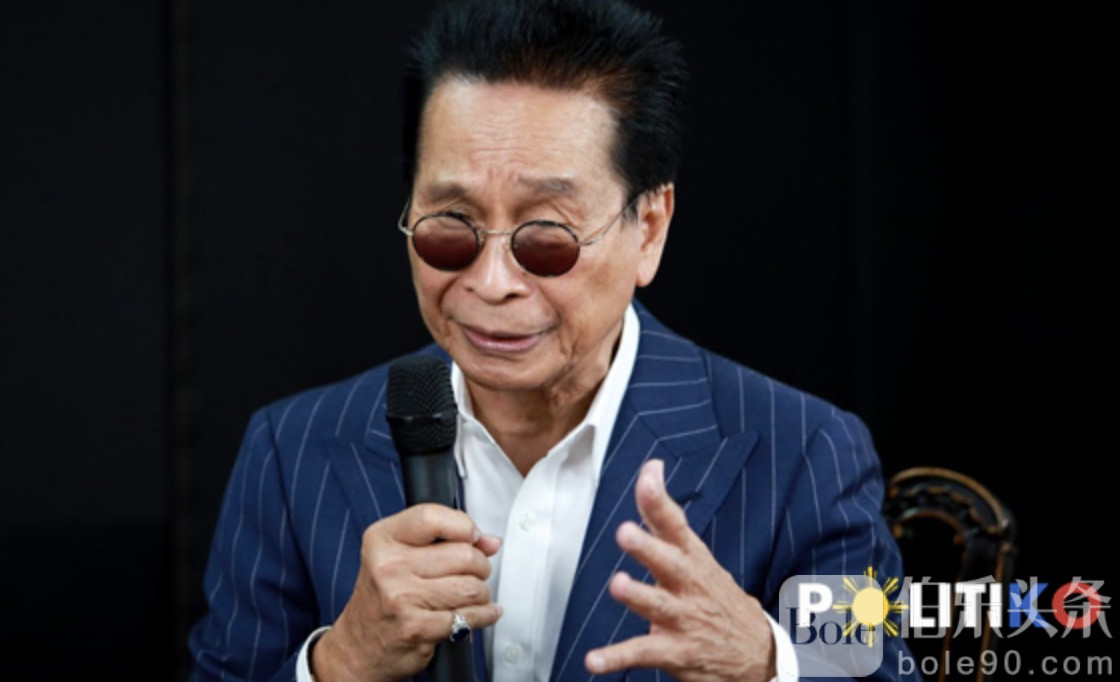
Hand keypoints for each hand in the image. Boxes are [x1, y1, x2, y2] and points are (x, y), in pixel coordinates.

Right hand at [311, 504, 502, 681]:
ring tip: (474, 595)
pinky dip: (484, 615)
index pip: (431, 517)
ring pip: (470, 587)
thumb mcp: (401, 556)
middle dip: (480, 565)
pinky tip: (483, 612)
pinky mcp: (415, 628)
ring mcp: (400, 598)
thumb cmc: (383, 597)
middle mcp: (388, 566)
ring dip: (482, 593)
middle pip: (463, 554)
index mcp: (383, 539)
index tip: (474, 537)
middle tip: (475, 572)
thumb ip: (445, 541)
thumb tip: (490, 542)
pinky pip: (468, 617)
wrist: (358, 647)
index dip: (463, 525)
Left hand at [585, 459, 775, 680]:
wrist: (758, 653)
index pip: (675, 523)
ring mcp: (683, 618)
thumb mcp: (695, 554)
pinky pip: (642, 653)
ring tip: (619, 585)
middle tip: (626, 532)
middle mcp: (688, 584)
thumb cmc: (714, 595)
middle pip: (669, 562)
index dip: (659, 499)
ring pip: (659, 605)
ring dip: (638, 595)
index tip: (649, 474)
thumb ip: (663, 516)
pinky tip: (594, 660)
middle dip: (648, 547)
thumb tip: (650, 469)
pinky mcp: (675, 650)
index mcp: (692, 558)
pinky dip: (616, 658)